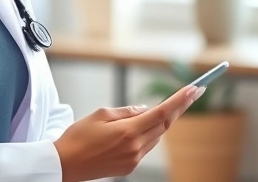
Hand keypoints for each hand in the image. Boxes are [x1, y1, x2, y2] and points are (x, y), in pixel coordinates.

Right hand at [54, 84, 204, 181]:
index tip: (194, 89)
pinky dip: (148, 135)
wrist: (63, 165)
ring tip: (157, 109)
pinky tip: (139, 128)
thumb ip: (127, 111)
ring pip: (156, 136)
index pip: (162, 113)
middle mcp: (135, 148)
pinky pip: (146, 147)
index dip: (180, 100)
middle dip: (178, 109)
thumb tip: (145, 110)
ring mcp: (133, 160)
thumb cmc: (78, 136)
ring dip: (160, 122)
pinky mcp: (129, 167)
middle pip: (164, 125)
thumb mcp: (101, 114)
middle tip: (192, 93)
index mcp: (128, 132)